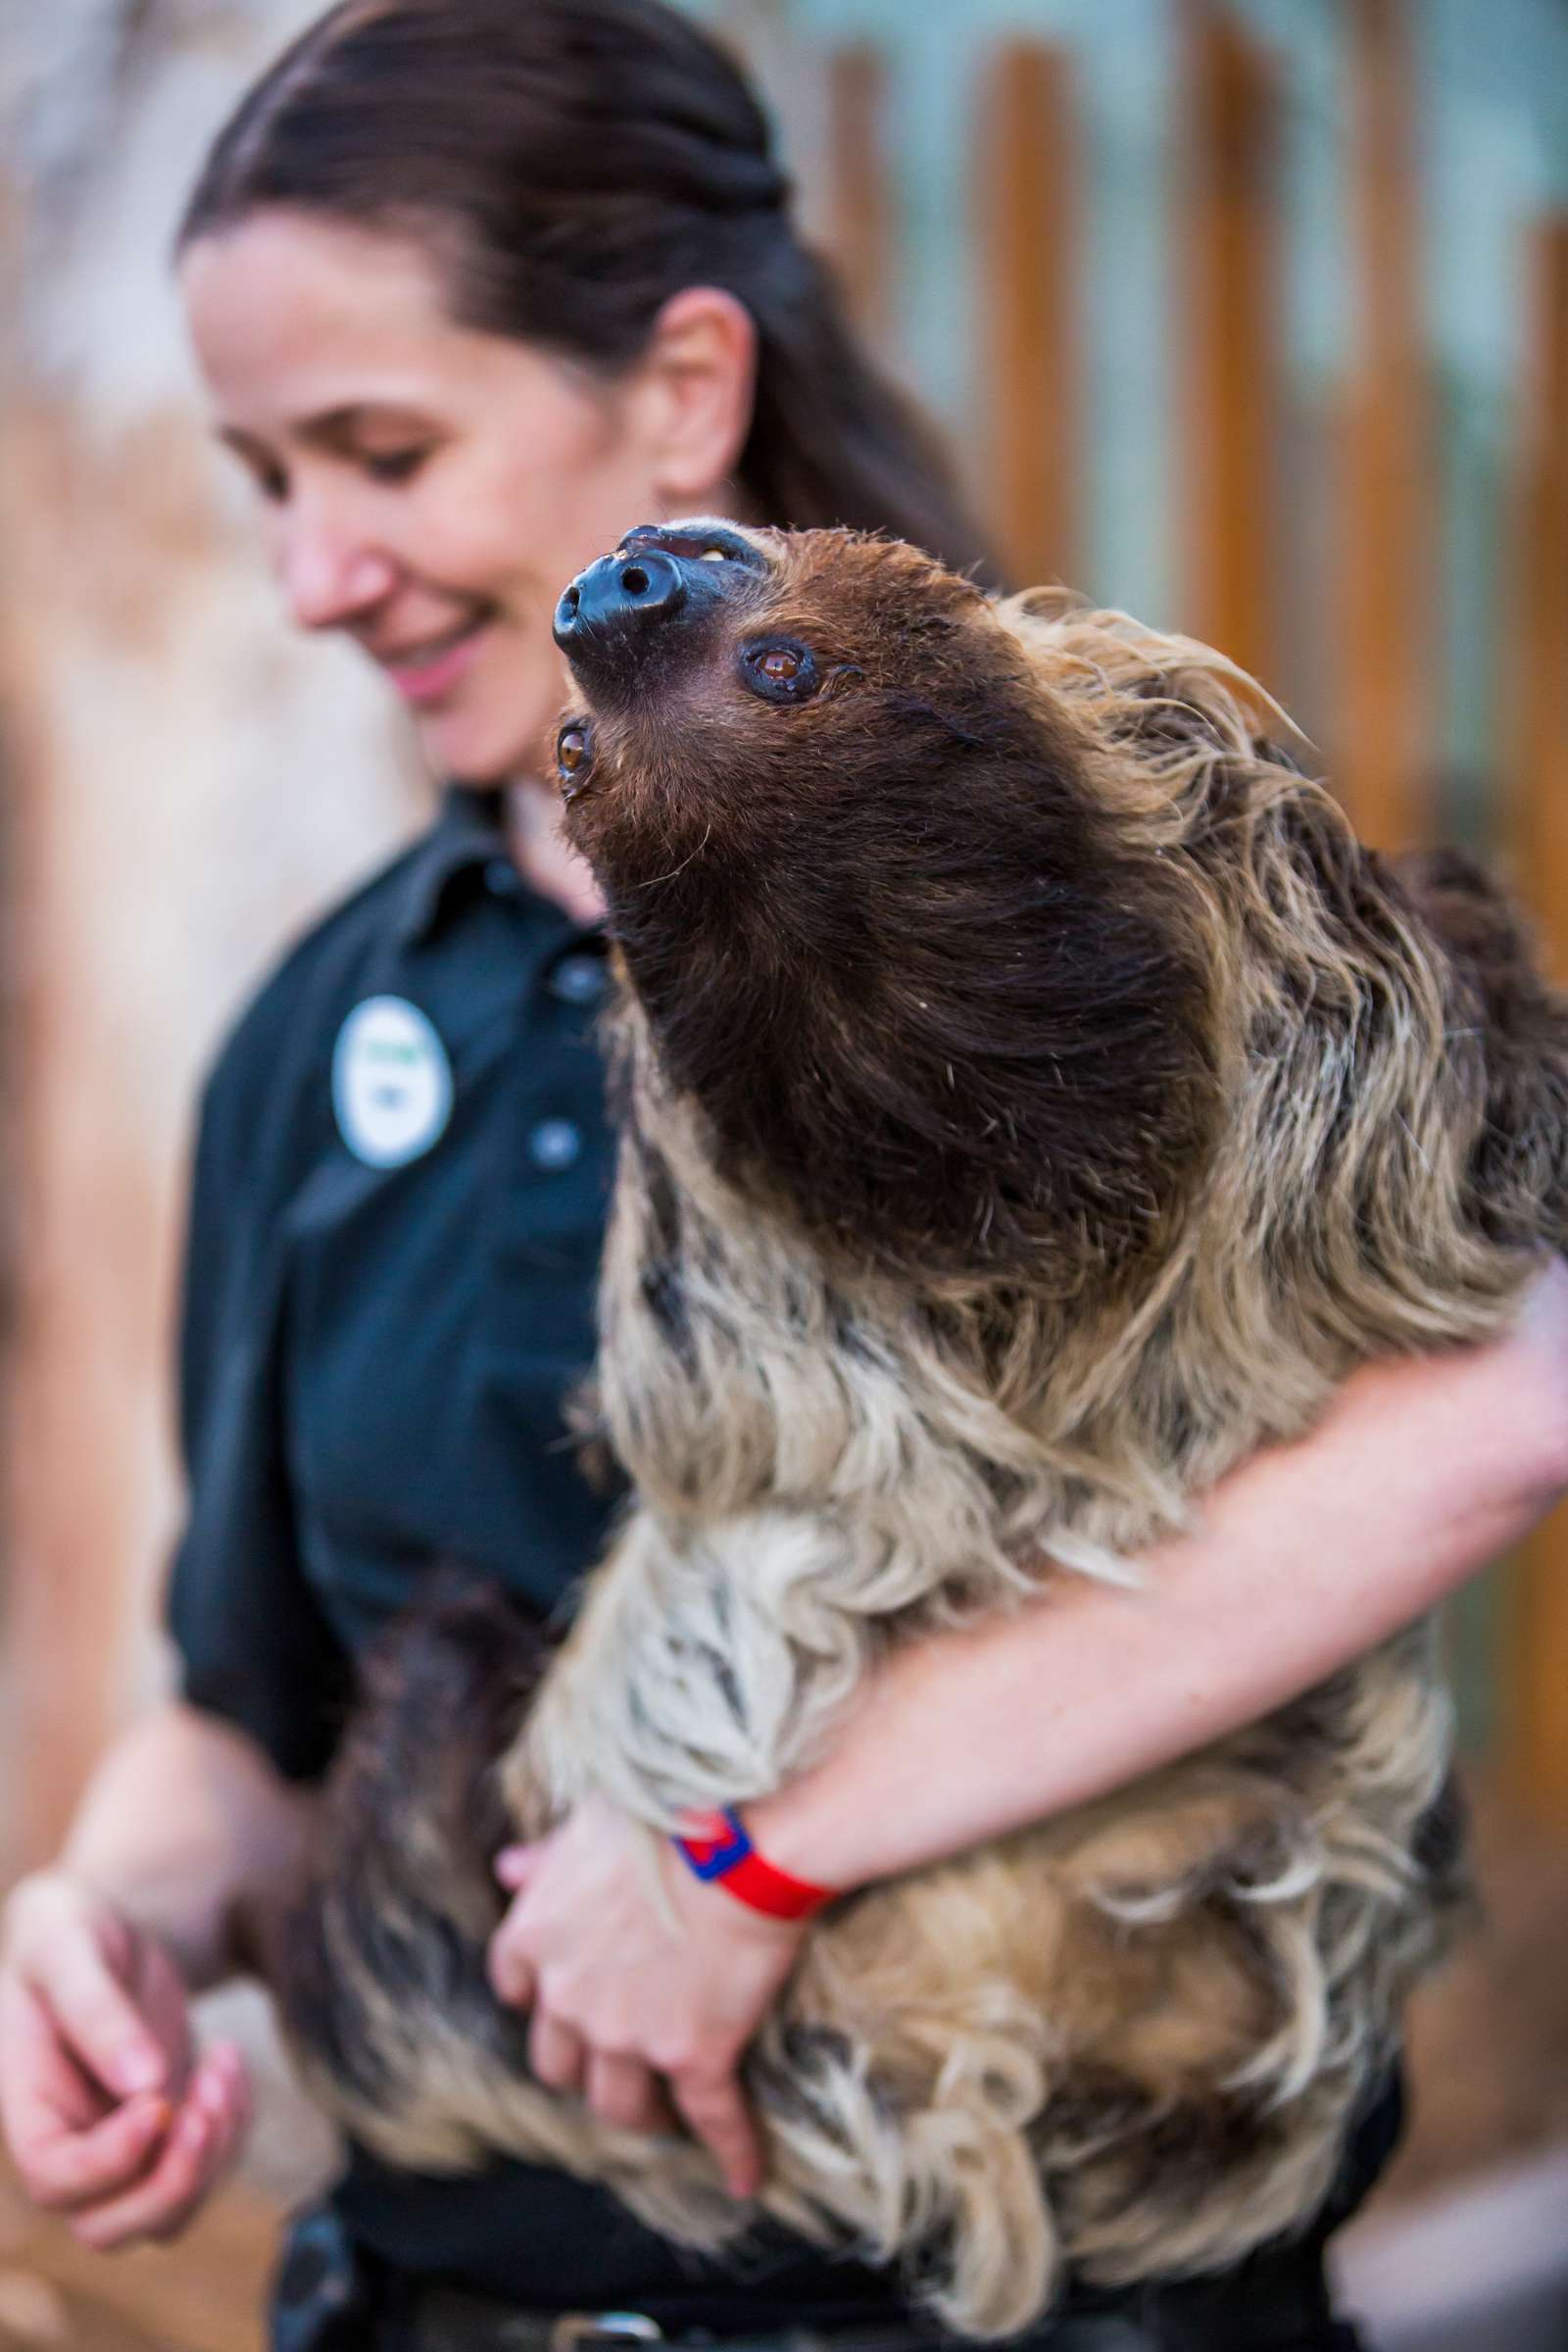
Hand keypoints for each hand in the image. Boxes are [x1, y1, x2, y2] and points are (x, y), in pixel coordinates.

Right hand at [0, 1871, 250, 2247]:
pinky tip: (229, 2059)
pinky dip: (233, 2127)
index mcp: (25, 2102)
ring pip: (164, 2213)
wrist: (97, 1929)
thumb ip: (95, 2010)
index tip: (157, 2103)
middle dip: (170, 2183)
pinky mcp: (164, 2130)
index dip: (109, 2162)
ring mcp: (118, 2144)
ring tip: (224, 2065)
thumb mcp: (67, 1946)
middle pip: (106, 2227)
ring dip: (210, 2157)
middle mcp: (69, 2139)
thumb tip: (143, 2084)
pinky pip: (204, 2167)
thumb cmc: (66, 1930)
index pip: (55, 2176)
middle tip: (207, 2105)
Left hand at [487, 1795, 806, 2198]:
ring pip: (616, 2103)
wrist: (739, 1841)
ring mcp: (629, 2034)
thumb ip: (546, 1859)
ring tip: (662, 2117)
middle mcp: (570, 1997)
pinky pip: (712, 2119)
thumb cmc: (665, 1816)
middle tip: (614, 2062)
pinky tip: (746, 2177)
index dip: (538, 1998)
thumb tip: (505, 1867)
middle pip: (559, 2062)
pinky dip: (731, 2152)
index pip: (513, 1986)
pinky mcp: (694, 2055)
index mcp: (536, 1936)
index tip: (560, 2001)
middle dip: (582, 2067)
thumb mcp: (589, 1825)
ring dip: (637, 2113)